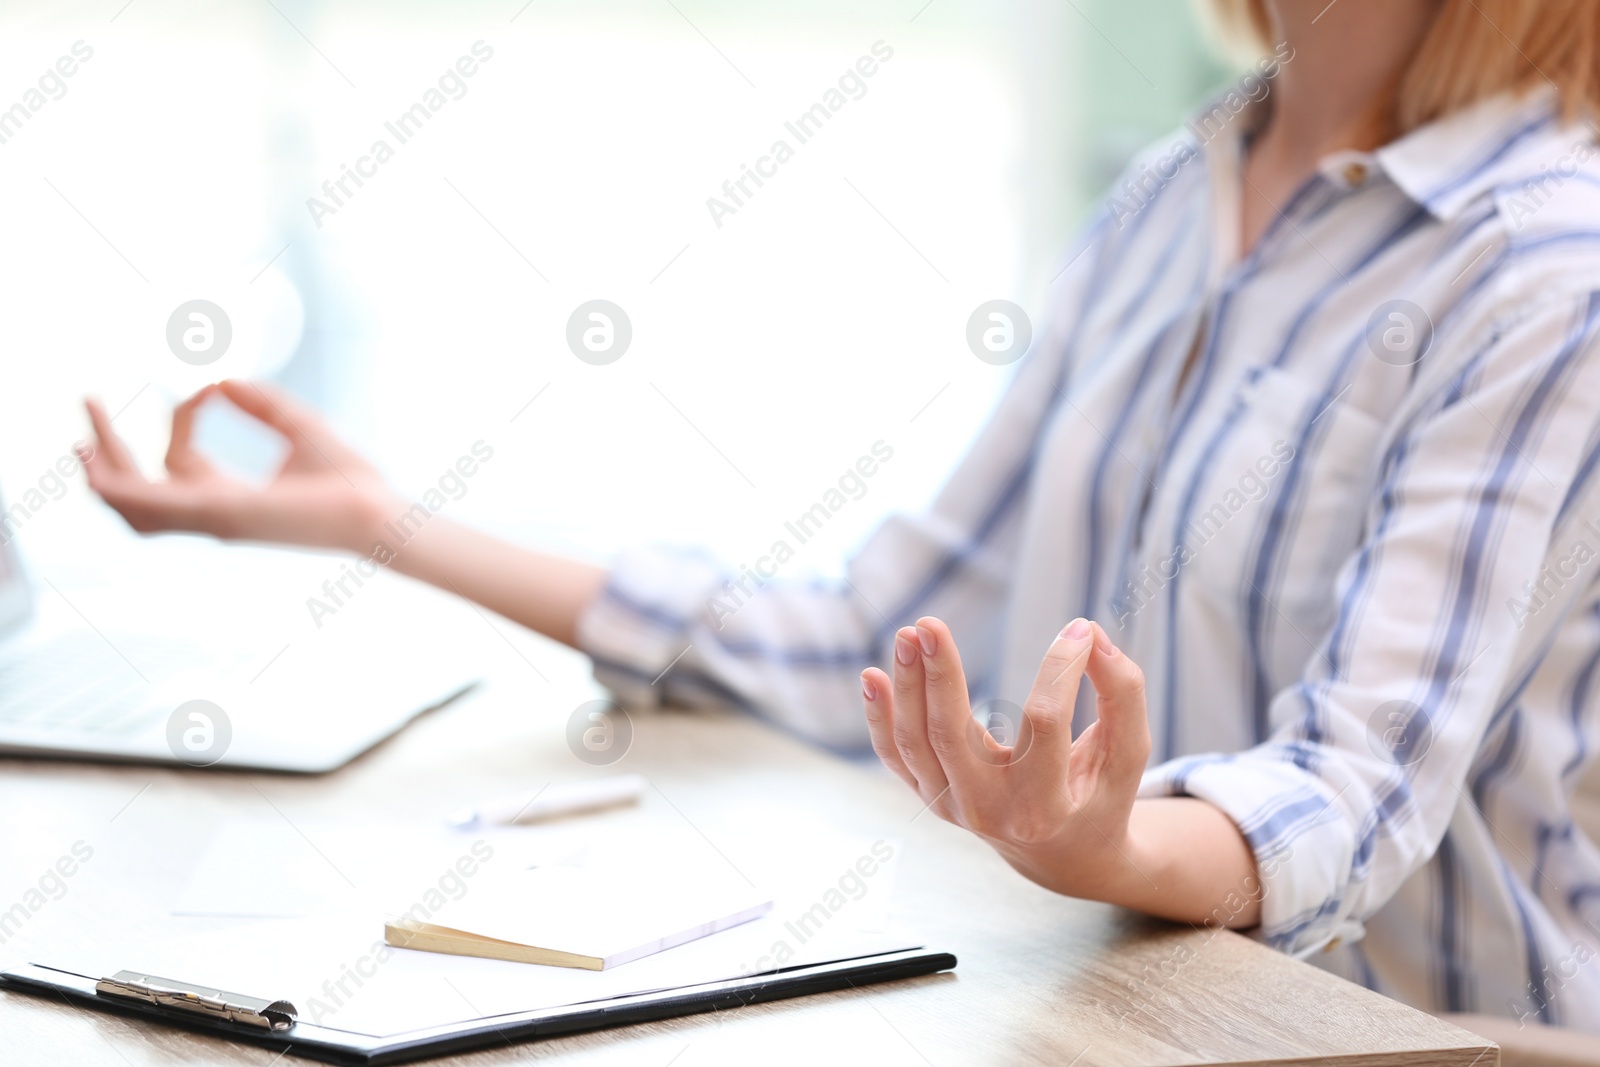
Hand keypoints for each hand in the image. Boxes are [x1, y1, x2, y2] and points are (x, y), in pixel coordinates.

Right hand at [82, 380, 398, 552]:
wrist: (375, 510)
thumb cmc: (348, 478)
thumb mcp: (296, 425)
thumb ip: (258, 402)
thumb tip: (221, 379)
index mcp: (226, 496)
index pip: (178, 458)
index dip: (183, 417)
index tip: (210, 387)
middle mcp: (211, 512)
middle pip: (136, 492)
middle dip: (105, 456)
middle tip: (89, 407)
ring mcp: (211, 518)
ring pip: (132, 504)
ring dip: (100, 471)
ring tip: (81, 437)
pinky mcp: (220, 513)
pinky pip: (151, 506)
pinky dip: (121, 484)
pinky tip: (99, 460)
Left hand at [860, 616, 1152, 902]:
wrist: (1062, 856)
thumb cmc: (1099, 794)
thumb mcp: (1126, 755)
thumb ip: (1123, 694)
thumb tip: (1088, 632)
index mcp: (1045, 806)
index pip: (1045, 724)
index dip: (1061, 670)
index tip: (1079, 630)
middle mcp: (991, 811)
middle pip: (954, 736)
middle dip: (939, 676)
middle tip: (930, 624)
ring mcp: (952, 808)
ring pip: (917, 742)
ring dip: (905, 687)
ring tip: (908, 634)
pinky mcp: (930, 797)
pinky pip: (896, 757)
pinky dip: (879, 719)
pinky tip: (872, 678)